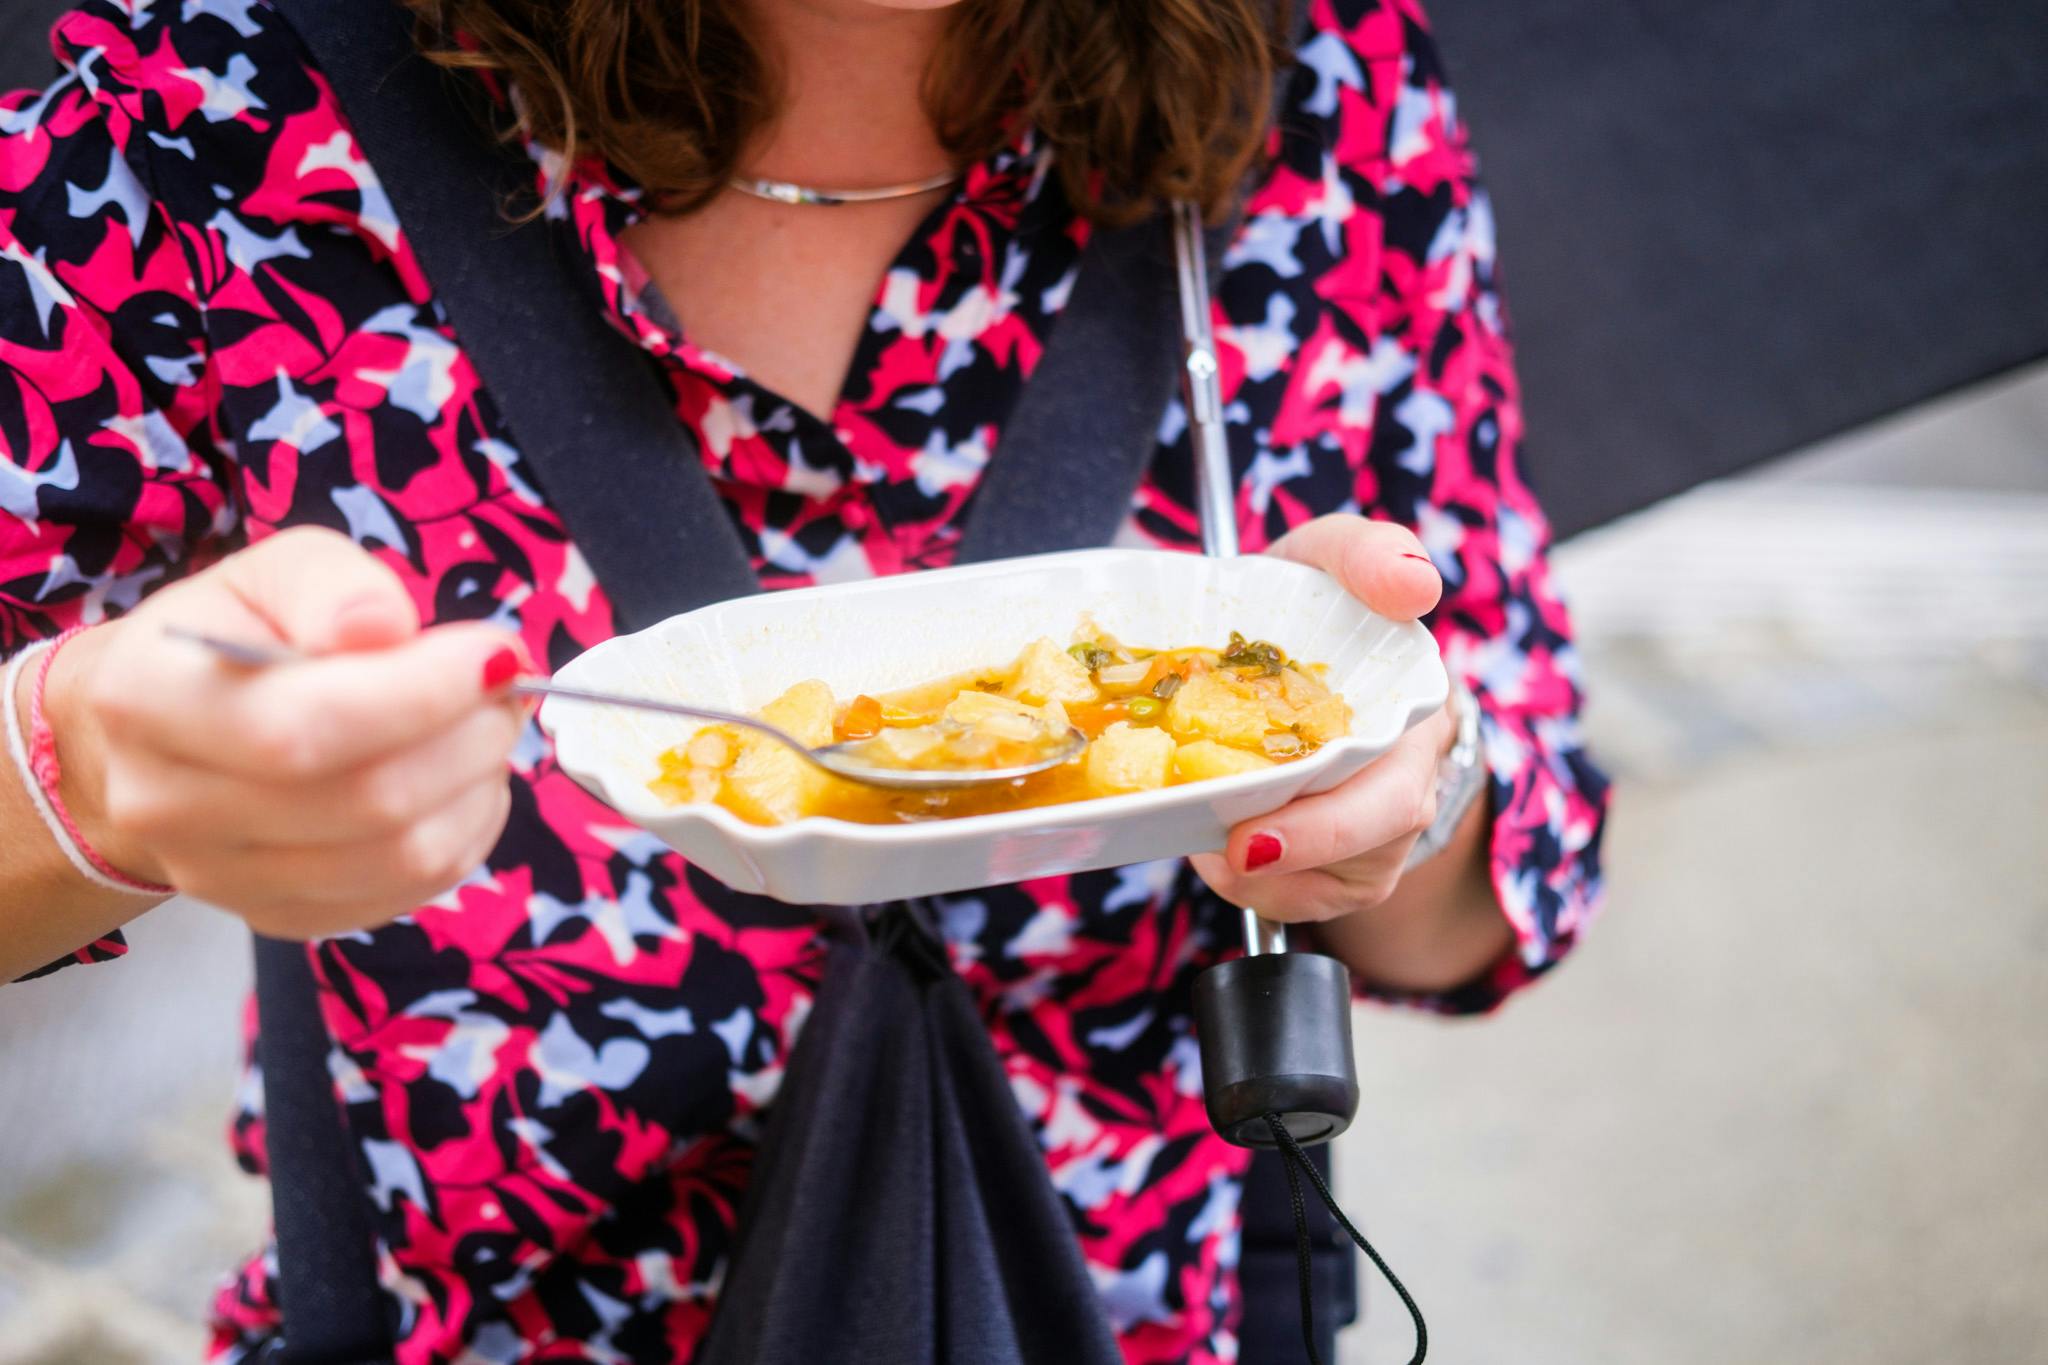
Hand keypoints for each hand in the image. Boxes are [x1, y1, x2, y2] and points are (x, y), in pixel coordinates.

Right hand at [42, 528, 527, 938]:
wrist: (171, 730)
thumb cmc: (238, 635)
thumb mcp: (274, 573)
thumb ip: (331, 586)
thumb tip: (385, 626)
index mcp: (146, 698)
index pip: (300, 728)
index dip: (422, 694)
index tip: (496, 652)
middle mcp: (167, 805)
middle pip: (367, 801)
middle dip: (470, 736)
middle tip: (504, 688)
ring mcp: (222, 878)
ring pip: (402, 856)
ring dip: (478, 785)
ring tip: (486, 727)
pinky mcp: (280, 917)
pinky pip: (411, 891)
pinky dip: (467, 831)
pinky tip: (462, 780)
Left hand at [1191, 514, 1452, 923]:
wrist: (1304, 644)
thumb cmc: (1320, 607)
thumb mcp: (1334, 558)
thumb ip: (1371, 555)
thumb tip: (1414, 583)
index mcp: (1412, 719)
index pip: (1390, 795)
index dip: (1325, 830)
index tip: (1253, 840)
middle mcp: (1403, 788)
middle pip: (1358, 853)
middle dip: (1284, 864)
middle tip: (1220, 853)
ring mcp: (1372, 837)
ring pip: (1317, 889)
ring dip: (1248, 874)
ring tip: (1201, 828)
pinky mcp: (1336, 869)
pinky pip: (1290, 898)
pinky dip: (1242, 878)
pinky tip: (1213, 836)